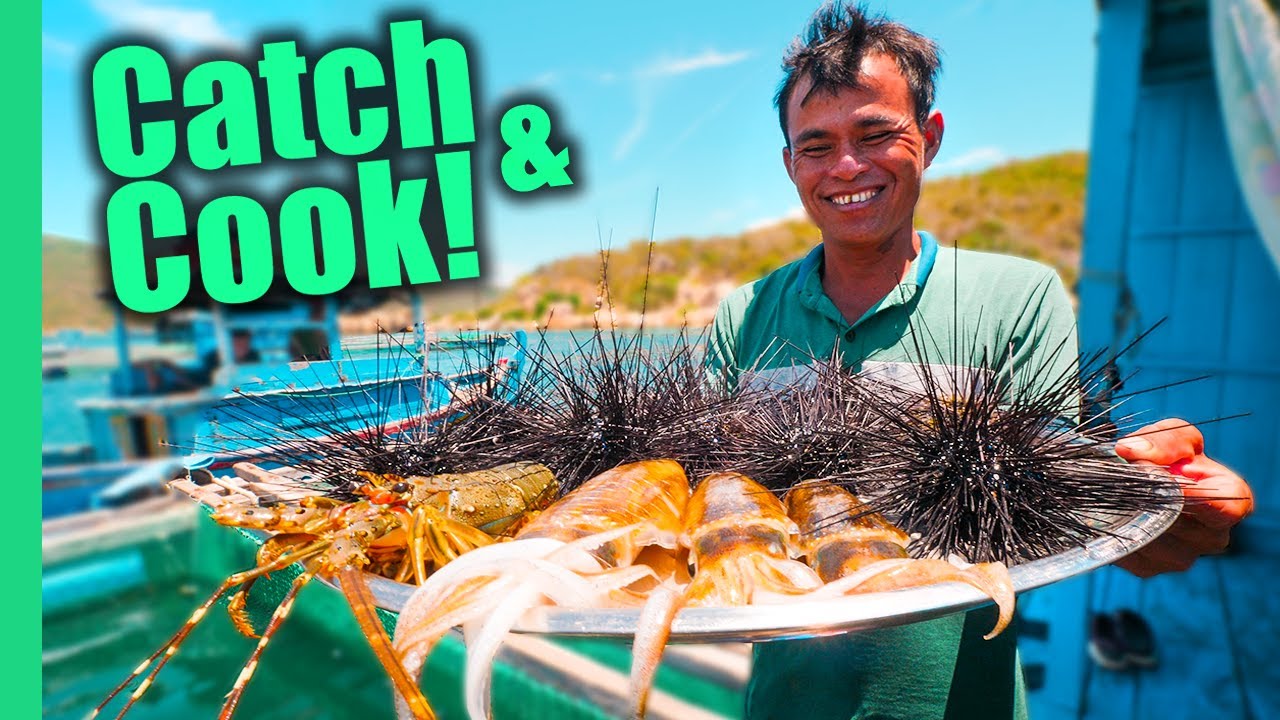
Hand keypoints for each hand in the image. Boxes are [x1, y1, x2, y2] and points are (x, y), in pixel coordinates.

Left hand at [1112, 418, 1253, 577]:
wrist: (1147, 479)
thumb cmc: (1172, 456)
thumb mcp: (1176, 436)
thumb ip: (1162, 441)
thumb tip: (1130, 450)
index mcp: (1230, 503)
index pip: (1226, 509)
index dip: (1196, 495)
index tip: (1169, 479)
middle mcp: (1210, 537)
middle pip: (1178, 524)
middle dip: (1149, 498)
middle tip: (1127, 479)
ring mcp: (1179, 557)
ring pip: (1148, 537)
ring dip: (1126, 512)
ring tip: (1117, 492)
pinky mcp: (1147, 567)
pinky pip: (1125, 549)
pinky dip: (1112, 528)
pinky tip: (1109, 511)